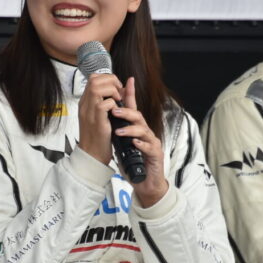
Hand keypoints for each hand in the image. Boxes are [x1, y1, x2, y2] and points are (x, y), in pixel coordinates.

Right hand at [77, 73, 121, 165]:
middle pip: (94, 79)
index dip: (108, 79)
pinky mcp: (96, 121)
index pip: (93, 78)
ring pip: (97, 88)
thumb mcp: (103, 115)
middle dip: (111, 81)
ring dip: (112, 91)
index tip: (117, 89)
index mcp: (86, 102)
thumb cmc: (99, 136)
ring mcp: (89, 112)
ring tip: (118, 101)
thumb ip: (109, 100)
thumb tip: (124, 87)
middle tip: (119, 93)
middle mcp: (85, 105)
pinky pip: (104, 104)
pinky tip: (116, 112)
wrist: (92, 155)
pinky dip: (113, 104)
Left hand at [110, 77, 168, 206]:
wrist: (145, 182)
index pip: (133, 109)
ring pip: (143, 130)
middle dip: (126, 112)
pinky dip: (141, 144)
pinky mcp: (156, 154)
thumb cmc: (134, 162)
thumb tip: (106, 117)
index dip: (131, 94)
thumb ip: (118, 130)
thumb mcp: (122, 144)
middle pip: (138, 117)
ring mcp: (152, 142)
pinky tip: (134, 143)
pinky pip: (150, 147)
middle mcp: (145, 132)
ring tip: (119, 131)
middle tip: (113, 111)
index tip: (127, 80)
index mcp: (137, 128)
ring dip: (131, 129)